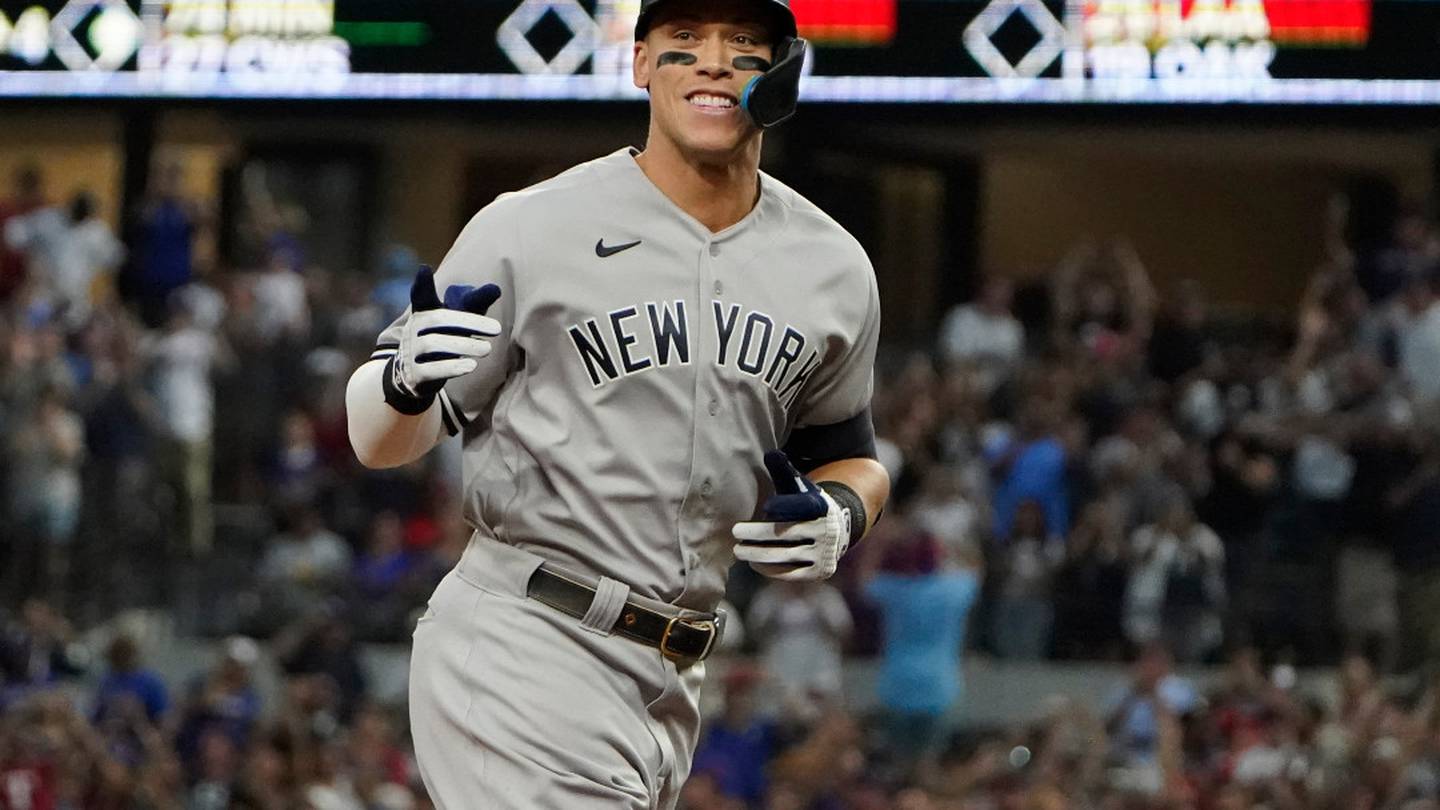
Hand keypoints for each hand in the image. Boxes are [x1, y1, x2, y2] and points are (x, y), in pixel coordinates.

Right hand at [385, 266, 501, 413]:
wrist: (414, 374)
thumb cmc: (443, 339)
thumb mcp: (455, 322)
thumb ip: (472, 306)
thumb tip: (495, 288)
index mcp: (423, 312)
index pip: (420, 295)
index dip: (421, 283)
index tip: (424, 269)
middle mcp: (414, 329)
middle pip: (439, 320)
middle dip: (469, 322)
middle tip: (497, 328)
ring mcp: (411, 351)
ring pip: (434, 344)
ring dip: (463, 346)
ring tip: (488, 349)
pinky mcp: (414, 374)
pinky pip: (430, 370)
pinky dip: (451, 368)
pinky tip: (471, 367)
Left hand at [732, 451, 851, 580]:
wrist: (834, 531)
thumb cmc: (804, 504)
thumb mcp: (798, 486)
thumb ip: (784, 472)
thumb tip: (772, 453)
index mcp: (821, 506)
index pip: (802, 506)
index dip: (785, 505)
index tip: (766, 506)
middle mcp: (826, 530)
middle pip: (787, 533)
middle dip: (758, 534)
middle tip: (736, 532)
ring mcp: (825, 553)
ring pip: (786, 555)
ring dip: (759, 554)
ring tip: (739, 550)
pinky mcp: (820, 571)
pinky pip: (791, 573)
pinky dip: (771, 570)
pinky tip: (754, 564)